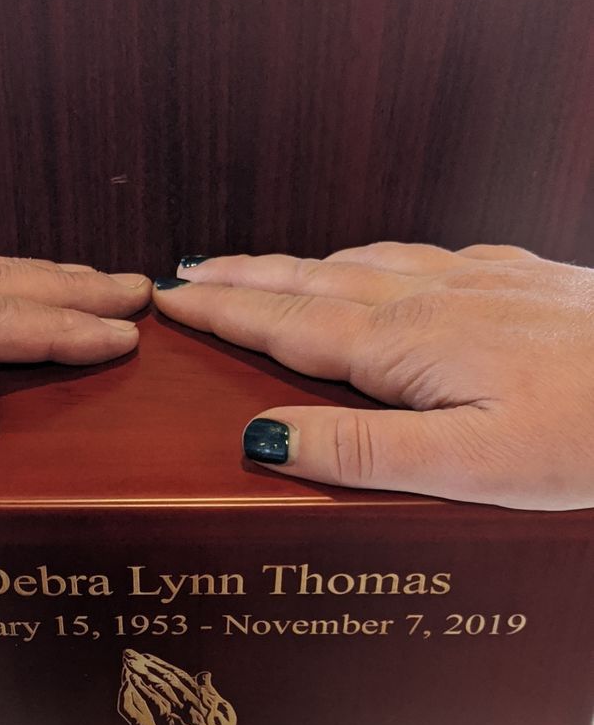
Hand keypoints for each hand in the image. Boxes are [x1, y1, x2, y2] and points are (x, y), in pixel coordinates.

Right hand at [153, 244, 593, 509]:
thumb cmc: (591, 434)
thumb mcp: (468, 467)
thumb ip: (360, 453)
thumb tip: (263, 440)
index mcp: (404, 347)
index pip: (285, 325)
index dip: (223, 312)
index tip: (171, 301)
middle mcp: (429, 300)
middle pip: (310, 283)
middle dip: (241, 278)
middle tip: (186, 273)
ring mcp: (472, 282)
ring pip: (357, 264)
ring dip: (294, 267)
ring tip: (252, 270)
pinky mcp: (511, 280)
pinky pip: (412, 257)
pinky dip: (363, 259)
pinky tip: (369, 263)